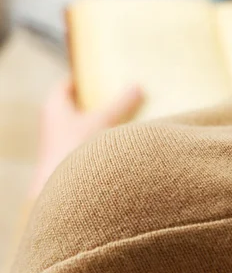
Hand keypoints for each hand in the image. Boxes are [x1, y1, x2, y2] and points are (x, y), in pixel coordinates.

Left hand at [29, 79, 142, 197]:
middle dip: (96, 100)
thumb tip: (138, 87)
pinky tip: (117, 144)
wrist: (62, 198)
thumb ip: (122, 104)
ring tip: (124, 117)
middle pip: (76, 105)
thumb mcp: (104, 122)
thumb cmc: (75, 151)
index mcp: (54, 105)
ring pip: (81, 127)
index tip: (102, 74)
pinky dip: (98, 140)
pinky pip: (84, 144)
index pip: (67, 84)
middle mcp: (52, 123)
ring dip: (100, 122)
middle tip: (118, 93)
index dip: (84, 78)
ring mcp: (58, 144)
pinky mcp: (65, 162)